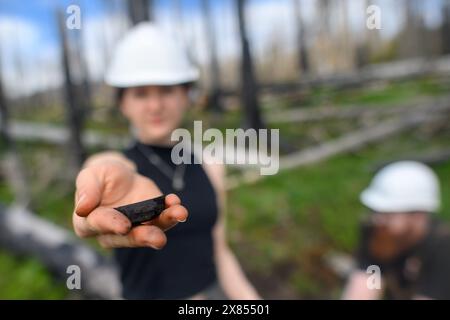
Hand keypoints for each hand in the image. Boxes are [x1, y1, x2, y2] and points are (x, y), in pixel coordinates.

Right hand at [73, 159, 187, 248]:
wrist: (122, 176)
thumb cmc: (101, 177)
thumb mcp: (91, 175)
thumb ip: (87, 189)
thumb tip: (82, 208)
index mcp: (89, 222)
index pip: (99, 225)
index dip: (111, 225)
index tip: (124, 226)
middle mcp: (113, 232)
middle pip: (128, 237)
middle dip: (144, 236)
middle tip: (158, 238)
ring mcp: (136, 228)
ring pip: (150, 231)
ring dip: (165, 224)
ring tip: (178, 214)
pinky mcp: (153, 220)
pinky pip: (164, 220)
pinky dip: (172, 212)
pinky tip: (176, 203)